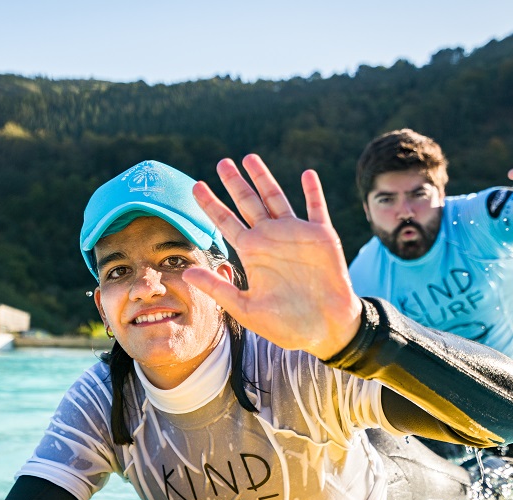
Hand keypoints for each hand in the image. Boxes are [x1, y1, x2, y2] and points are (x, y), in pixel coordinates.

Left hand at [187, 154, 361, 359]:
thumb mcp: (245, 308)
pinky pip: (316, 209)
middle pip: (248, 203)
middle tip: (221, 163)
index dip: (210, 205)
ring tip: (249, 158)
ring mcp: (296, 234)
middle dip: (234, 183)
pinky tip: (307, 174)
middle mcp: (271, 239)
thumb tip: (187, 273)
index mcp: (252, 253)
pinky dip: (312, 192)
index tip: (194, 186)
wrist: (324, 329)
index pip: (226, 223)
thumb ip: (218, 288)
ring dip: (264, 178)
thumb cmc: (286, 324)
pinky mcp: (322, 237)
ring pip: (276, 198)